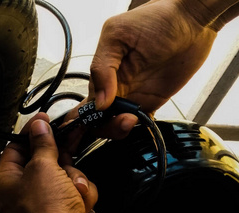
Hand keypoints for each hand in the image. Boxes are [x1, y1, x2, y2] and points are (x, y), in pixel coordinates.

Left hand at [0, 113, 106, 212]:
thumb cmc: (47, 212)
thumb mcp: (42, 168)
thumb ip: (41, 144)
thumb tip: (37, 125)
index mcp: (8, 180)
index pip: (15, 148)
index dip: (31, 133)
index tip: (46, 120)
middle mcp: (25, 191)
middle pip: (44, 160)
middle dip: (60, 157)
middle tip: (71, 143)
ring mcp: (48, 201)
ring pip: (66, 173)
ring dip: (74, 178)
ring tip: (73, 190)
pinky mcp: (67, 210)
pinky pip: (77, 188)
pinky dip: (82, 194)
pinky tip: (81, 204)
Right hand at [61, 0, 217, 140]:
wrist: (191, 20)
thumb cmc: (156, 19)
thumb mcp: (117, 35)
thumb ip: (102, 67)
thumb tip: (100, 102)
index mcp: (101, 73)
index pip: (86, 103)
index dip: (84, 118)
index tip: (92, 123)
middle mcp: (114, 87)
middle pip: (98, 119)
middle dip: (104, 127)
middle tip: (120, 121)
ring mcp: (132, 95)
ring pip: (116, 124)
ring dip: (120, 129)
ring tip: (133, 119)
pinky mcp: (150, 101)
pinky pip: (137, 123)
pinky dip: (136, 130)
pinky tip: (141, 124)